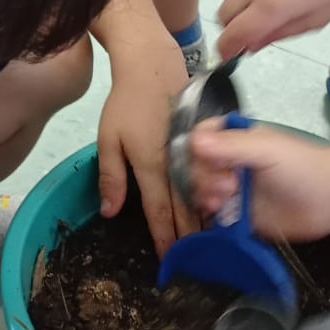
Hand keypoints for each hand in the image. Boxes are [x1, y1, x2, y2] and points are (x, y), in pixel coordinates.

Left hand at [99, 33, 198, 253]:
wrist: (154, 65)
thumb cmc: (126, 103)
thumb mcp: (108, 139)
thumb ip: (111, 177)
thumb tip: (110, 214)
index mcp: (152, 166)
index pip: (159, 211)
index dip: (164, 238)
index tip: (169, 261)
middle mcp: (178, 163)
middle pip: (187, 208)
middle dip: (191, 237)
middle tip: (196, 263)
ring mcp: (195, 152)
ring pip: (203, 193)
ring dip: (207, 220)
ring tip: (212, 244)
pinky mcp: (206, 142)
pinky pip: (212, 174)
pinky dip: (215, 193)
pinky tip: (221, 207)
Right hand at [189, 119, 329, 240]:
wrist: (329, 198)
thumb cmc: (301, 165)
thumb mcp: (265, 149)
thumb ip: (231, 145)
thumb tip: (194, 142)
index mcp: (236, 140)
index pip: (201, 137)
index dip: (198, 148)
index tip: (206, 157)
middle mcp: (232, 163)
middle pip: (197, 167)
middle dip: (205, 176)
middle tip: (229, 185)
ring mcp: (234, 190)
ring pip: (202, 191)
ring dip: (206, 195)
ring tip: (224, 200)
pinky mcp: (239, 215)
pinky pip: (215, 215)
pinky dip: (213, 214)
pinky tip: (222, 215)